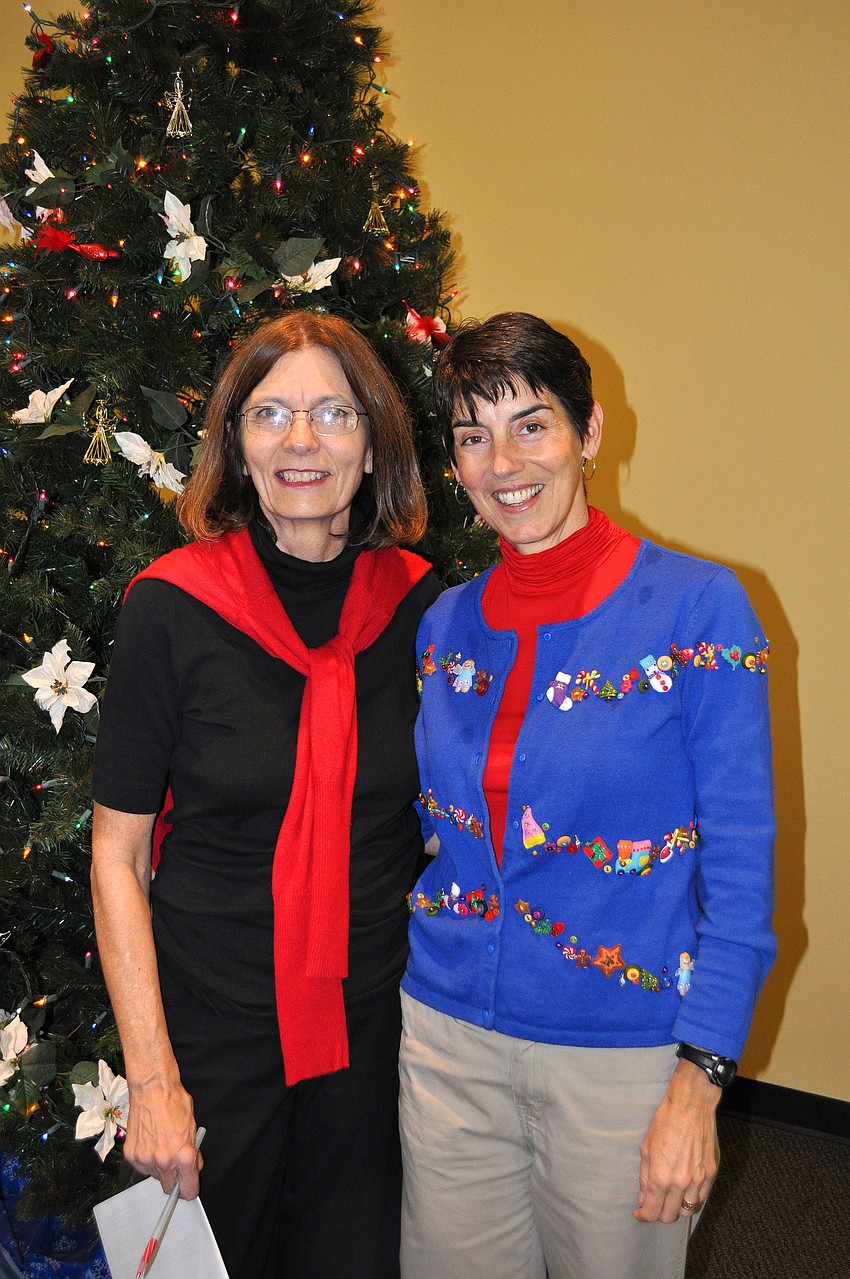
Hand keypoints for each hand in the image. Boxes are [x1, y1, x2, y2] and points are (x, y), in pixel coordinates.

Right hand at [124, 1075, 202, 1198]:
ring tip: (161, 1144)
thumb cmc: (173, 1102)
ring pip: (155, 1176)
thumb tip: (194, 1167)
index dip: (190, 1189)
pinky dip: (147, 1159)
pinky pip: (142, 1167)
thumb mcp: (193, 1127)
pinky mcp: (132, 1155)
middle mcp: (164, 1161)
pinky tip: (150, 1142)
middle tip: (176, 1163)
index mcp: (183, 1155)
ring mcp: (146, 1159)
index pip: (188, 1189)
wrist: (152, 1089)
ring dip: (159, 1167)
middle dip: (175, 1179)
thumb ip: (194, 1151)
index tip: (189, 1188)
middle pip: (170, 1188)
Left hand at [633, 1059, 719, 1223]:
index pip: (652, 1212)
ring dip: (676, 1207)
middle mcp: (681, 1183)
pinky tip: (684, 1188)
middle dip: (658, 1213)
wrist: (691, 1104)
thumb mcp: (646, 1147)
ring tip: (669, 1196)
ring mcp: (699, 1179)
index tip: (639, 1212)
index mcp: (661, 1177)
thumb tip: (643, 1197)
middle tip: (653, 1204)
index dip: (643, 1215)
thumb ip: (645, 1176)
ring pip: (688, 1210)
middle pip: (670, 1216)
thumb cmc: (665, 1121)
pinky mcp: (711, 1173)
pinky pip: (701, 1197)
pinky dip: (692, 1198)